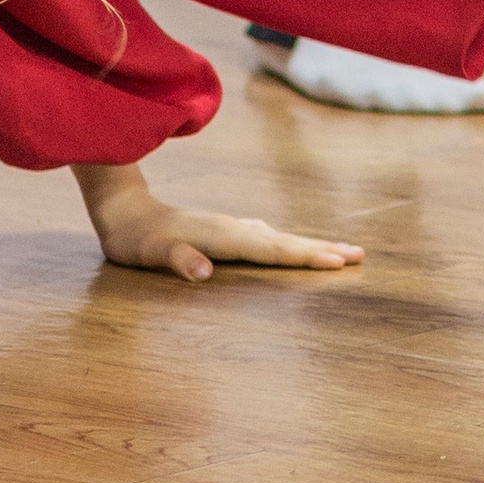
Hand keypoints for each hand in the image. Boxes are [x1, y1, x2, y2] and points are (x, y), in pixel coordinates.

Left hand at [74, 160, 363, 286]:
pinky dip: (287, 243)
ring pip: (279, 237)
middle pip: (285, 240)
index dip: (305, 256)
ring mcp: (231, 227)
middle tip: (360, 255)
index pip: (272, 249)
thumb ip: (178, 260)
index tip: (338, 261)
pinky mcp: (225, 230)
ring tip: (340, 252)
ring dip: (309, 245)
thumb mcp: (151, 254)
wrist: (124, 210)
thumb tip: (205, 272)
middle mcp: (234, 228)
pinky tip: (289, 246)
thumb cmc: (137, 239)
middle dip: (322, 248)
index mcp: (224, 236)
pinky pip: (267, 238)